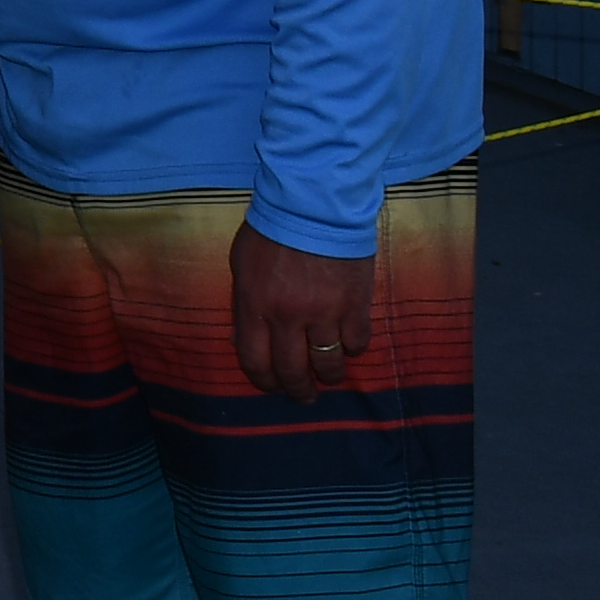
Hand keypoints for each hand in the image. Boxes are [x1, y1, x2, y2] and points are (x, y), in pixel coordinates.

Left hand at [228, 222, 377, 403]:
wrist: (315, 204)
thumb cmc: (272, 229)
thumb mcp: (241, 264)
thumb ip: (245, 303)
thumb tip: (249, 337)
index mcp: (255, 305)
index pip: (254, 360)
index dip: (263, 380)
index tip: (271, 386)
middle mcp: (288, 316)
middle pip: (292, 371)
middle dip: (297, 390)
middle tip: (303, 396)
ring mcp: (325, 313)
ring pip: (327, 364)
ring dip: (328, 376)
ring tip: (328, 377)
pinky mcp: (356, 305)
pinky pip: (357, 343)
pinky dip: (353, 349)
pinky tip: (349, 346)